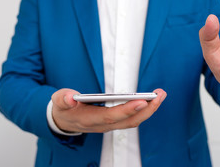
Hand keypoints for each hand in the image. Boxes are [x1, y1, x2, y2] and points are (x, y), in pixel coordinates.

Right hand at [51, 88, 166, 132]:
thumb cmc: (63, 109)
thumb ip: (62, 99)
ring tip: (160, 94)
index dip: (126, 110)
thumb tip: (70, 97)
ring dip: (149, 109)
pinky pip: (132, 118)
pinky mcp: (114, 121)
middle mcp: (103, 125)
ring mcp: (110, 125)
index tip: (141, 101)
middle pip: (129, 121)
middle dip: (146, 109)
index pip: (111, 117)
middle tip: (159, 95)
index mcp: (90, 120)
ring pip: (134, 120)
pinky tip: (152, 100)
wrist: (63, 121)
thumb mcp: (58, 102)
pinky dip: (144, 109)